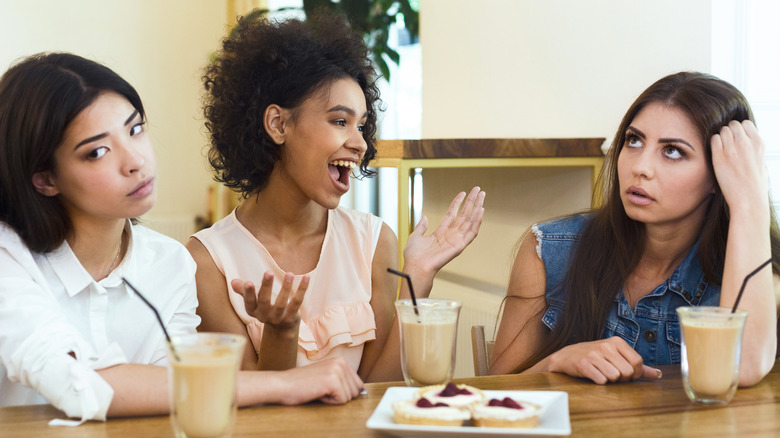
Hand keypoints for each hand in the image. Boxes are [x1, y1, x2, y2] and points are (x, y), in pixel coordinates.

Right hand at [231, 272, 308, 329]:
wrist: (281, 327)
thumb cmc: (265, 306)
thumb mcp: (253, 299)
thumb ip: (243, 290)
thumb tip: (233, 281)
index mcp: (253, 310)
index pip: (249, 302)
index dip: (248, 293)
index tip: (247, 282)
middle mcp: (264, 316)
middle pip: (264, 301)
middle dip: (266, 287)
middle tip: (268, 272)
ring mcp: (278, 317)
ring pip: (281, 303)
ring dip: (286, 288)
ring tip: (289, 274)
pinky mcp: (291, 317)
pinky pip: (297, 302)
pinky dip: (302, 289)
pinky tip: (306, 277)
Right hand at [274, 357, 363, 404]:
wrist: (282, 384)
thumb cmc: (301, 384)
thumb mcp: (326, 377)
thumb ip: (343, 380)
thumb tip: (362, 391)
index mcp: (341, 360)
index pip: (358, 384)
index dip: (343, 392)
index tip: (326, 388)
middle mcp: (341, 362)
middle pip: (355, 391)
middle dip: (339, 396)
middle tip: (321, 389)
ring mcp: (337, 371)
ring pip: (349, 397)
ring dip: (333, 399)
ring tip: (318, 390)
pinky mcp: (333, 381)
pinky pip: (341, 400)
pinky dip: (329, 402)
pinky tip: (317, 393)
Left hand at [402, 186, 484, 275]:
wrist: (416, 267)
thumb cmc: (414, 256)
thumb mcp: (415, 236)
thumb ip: (421, 226)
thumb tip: (424, 217)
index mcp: (441, 233)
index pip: (452, 214)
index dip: (457, 203)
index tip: (462, 192)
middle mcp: (451, 235)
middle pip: (464, 215)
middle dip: (472, 202)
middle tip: (479, 190)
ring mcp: (456, 240)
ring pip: (470, 221)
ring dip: (477, 208)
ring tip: (482, 196)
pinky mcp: (460, 246)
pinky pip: (471, 232)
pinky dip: (477, 222)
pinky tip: (481, 211)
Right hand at [547, 337, 661, 383]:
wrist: (567, 356)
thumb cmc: (595, 356)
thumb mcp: (616, 356)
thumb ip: (638, 366)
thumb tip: (659, 374)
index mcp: (616, 342)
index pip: (638, 362)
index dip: (635, 373)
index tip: (627, 374)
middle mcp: (606, 346)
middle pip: (628, 371)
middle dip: (622, 378)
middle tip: (612, 374)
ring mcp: (594, 355)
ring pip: (615, 377)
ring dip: (610, 380)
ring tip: (602, 373)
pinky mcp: (584, 364)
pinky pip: (602, 381)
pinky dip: (599, 382)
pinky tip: (593, 375)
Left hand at [711, 120, 768, 213]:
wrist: (748, 200)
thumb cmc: (755, 185)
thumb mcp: (761, 162)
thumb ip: (754, 150)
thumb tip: (746, 142)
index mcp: (759, 144)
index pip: (746, 124)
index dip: (740, 130)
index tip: (737, 138)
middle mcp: (746, 143)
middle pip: (732, 125)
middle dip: (729, 132)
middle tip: (728, 145)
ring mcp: (732, 149)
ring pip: (722, 130)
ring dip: (721, 137)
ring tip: (722, 150)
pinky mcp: (719, 157)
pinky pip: (713, 140)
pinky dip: (713, 144)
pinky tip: (716, 153)